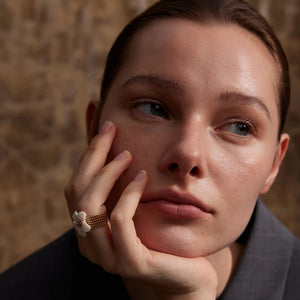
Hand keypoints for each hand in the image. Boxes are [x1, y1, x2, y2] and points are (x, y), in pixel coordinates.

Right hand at [65, 121, 216, 298]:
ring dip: (107, 173)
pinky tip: (143, 176)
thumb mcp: (138, 204)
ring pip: (90, 205)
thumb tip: (116, 144)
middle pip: (76, 192)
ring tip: (127, 155)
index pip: (75, 186)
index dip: (88, 155)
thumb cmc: (160, 235)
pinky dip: (129, 194)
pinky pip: (120, 221)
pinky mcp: (130, 262)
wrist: (186, 277)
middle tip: (111, 130)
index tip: (106, 128)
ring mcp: (107, 255)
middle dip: (93, 155)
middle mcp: (90, 242)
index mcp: (88, 228)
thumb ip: (123, 181)